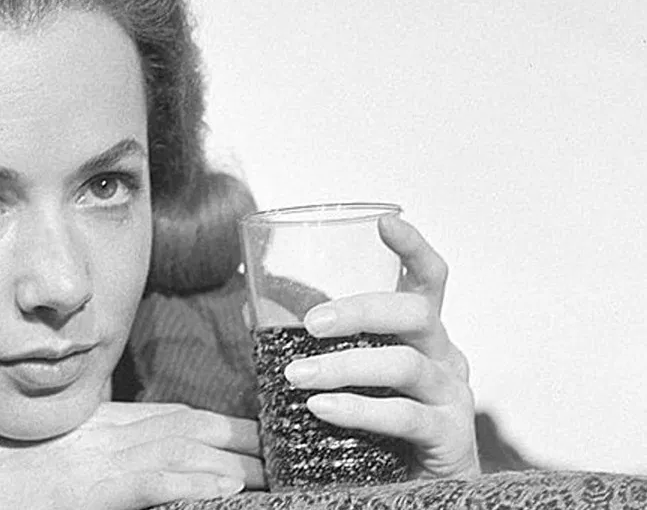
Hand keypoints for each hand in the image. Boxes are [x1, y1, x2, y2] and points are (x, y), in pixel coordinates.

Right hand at [0, 402, 263, 509]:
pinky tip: (223, 492)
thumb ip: (114, 455)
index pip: (182, 417)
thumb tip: (161, 470)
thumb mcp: (73, 459)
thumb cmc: (11, 482)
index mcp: (108, 424)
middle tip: (290, 455)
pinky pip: (152, 482)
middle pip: (193, 428)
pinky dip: (189, 484)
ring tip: (278, 474)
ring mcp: (101, 456)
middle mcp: (110, 432)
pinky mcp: (92, 486)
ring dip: (234, 462)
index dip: (229, 427)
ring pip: (183, 450)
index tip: (268, 437)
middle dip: (245, 441)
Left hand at [282, 214, 480, 478]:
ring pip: (404, 363)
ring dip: (344, 366)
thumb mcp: (344, 376)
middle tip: (310, 322)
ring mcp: (452, 396)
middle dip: (360, 309)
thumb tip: (251, 308)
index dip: (413, 248)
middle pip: (415, 312)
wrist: (412, 491)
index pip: (429, 280)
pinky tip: (322, 409)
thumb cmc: (375, 425)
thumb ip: (306, 343)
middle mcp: (444, 356)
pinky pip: (405, 415)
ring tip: (298, 376)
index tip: (385, 221)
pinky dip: (360, 409)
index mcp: (421, 334)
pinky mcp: (450, 437)